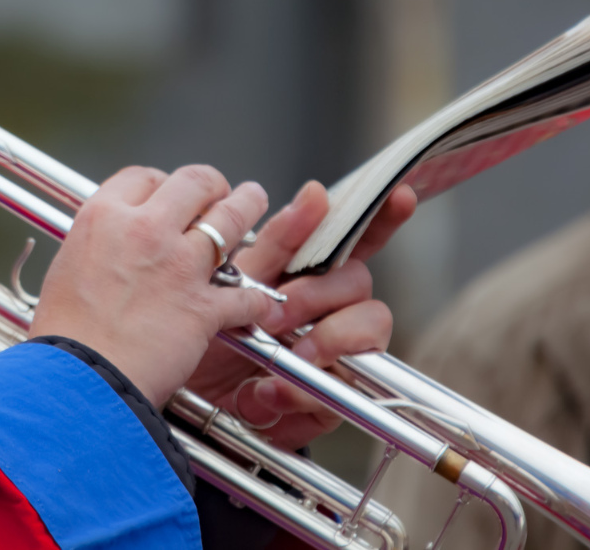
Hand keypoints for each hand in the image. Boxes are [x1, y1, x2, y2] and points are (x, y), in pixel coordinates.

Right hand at [29, 164, 278, 408]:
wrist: (80, 379)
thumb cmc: (66, 334)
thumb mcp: (67, 267)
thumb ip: (99, 246)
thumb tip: (114, 245)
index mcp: (104, 217)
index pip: (141, 177)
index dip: (161, 182)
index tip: (169, 193)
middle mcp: (144, 231)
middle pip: (193, 183)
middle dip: (212, 183)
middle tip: (219, 191)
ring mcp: (179, 265)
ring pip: (230, 218)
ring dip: (249, 205)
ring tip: (255, 199)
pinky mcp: (203, 305)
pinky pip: (244, 294)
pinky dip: (255, 300)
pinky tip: (259, 303)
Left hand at [182, 181, 417, 450]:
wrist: (189, 394)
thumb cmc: (212, 333)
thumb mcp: (236, 284)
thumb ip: (279, 242)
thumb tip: (315, 192)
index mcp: (308, 274)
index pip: (357, 240)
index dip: (384, 217)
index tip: (401, 196)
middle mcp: (332, 308)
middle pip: (358, 281)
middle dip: (317, 294)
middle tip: (275, 314)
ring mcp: (339, 352)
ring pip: (371, 326)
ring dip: (326, 338)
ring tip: (282, 355)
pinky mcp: (335, 398)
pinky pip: (342, 386)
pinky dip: (301, 391)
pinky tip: (264, 393)